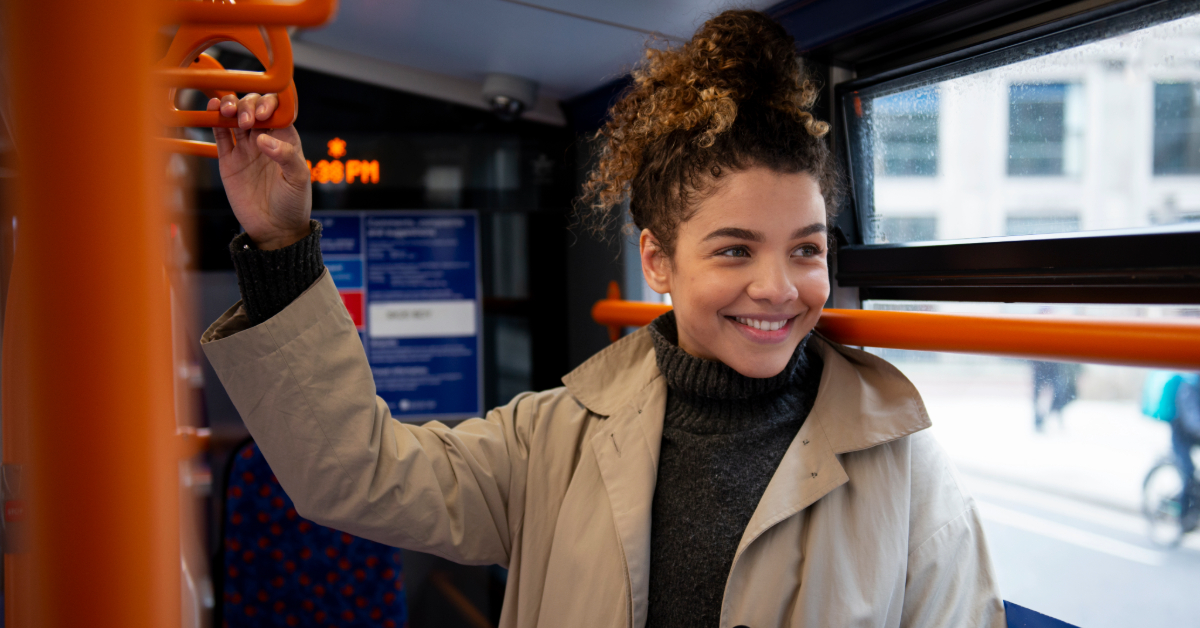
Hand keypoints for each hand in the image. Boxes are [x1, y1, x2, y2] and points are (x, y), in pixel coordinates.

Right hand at [211, 93, 311, 249]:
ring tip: (227, 110)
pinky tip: (213, 110)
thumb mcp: (298, 179)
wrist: (275, 229)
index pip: (277, 110)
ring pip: (235, 116)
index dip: (268, 104)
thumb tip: (263, 139)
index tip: (263, 114)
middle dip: (248, 105)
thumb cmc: (293, 204)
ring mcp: (246, 148)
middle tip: (246, 120)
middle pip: (253, 108)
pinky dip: (215, 120)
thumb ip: (286, 156)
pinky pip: (220, 135)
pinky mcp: (229, 159)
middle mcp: (265, 139)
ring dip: (230, 106)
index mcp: (286, 139)